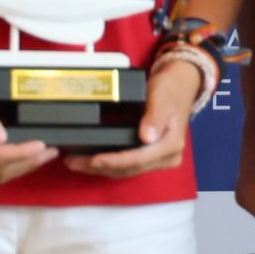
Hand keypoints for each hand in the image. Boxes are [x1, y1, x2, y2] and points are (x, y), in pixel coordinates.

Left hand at [64, 60, 200, 178]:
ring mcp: (158, 158)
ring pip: (126, 170)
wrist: (180, 83)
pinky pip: (127, 164)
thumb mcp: (162, 97)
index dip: (114, 161)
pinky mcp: (150, 156)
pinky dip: (109, 163)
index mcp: (170, 145)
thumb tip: (146, 137)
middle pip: (129, 169)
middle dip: (100, 167)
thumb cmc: (170, 87)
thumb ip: (154, 116)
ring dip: (101, 168)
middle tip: (74, 162)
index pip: (138, 159)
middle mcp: (166, 156)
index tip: (94, 159)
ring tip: (76, 162)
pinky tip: (91, 159)